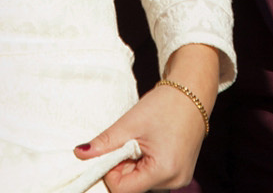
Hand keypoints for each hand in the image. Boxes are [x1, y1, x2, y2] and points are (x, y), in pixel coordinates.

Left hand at [75, 43, 217, 191]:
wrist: (193, 91)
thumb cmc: (166, 104)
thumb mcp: (131, 123)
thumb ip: (105, 142)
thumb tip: (80, 153)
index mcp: (164, 171)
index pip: (123, 190)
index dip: (110, 171)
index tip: (113, 148)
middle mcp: (175, 181)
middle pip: (133, 187)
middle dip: (123, 166)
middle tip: (131, 139)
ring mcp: (180, 179)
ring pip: (142, 182)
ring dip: (134, 165)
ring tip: (144, 139)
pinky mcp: (180, 173)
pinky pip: (153, 177)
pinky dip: (145, 163)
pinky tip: (152, 144)